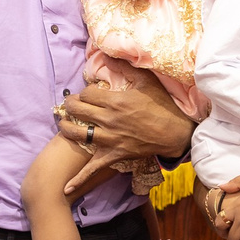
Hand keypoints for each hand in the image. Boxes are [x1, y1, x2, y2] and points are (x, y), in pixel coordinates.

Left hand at [56, 74, 194, 175]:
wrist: (176, 132)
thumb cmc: (163, 105)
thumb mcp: (147, 81)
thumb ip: (126, 66)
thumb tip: (108, 52)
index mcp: (115, 101)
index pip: (87, 93)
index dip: (84, 92)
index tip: (87, 93)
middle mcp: (109, 120)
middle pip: (78, 111)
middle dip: (70, 106)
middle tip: (70, 104)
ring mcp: (110, 139)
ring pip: (78, 135)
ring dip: (66, 129)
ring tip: (62, 125)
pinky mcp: (114, 155)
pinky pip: (93, 168)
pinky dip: (79, 179)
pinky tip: (66, 188)